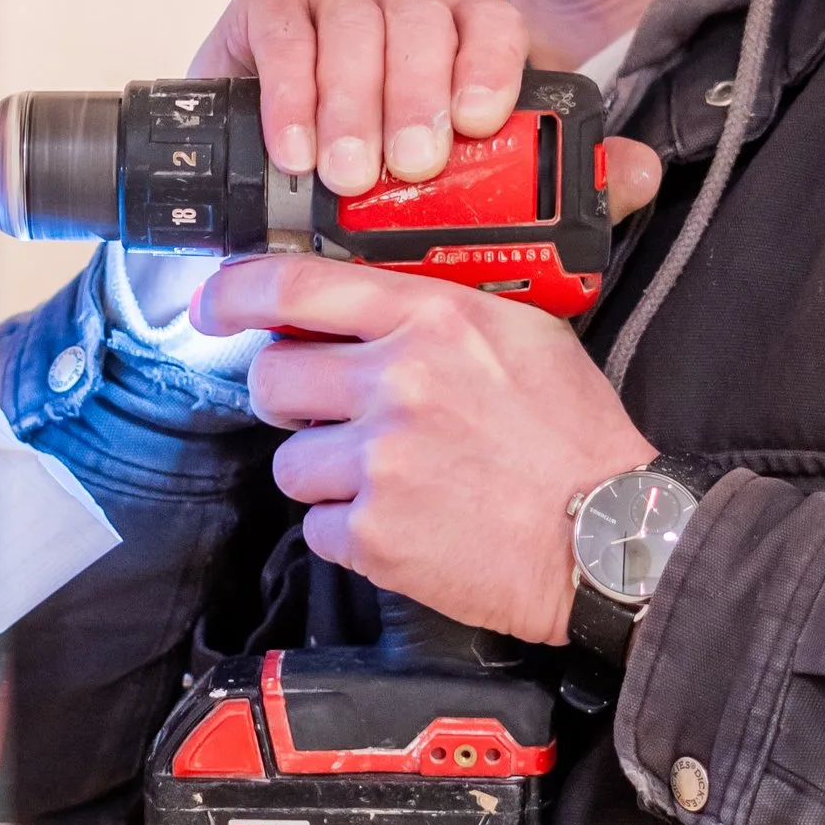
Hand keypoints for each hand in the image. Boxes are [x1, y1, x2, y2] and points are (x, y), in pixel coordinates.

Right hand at [191, 0, 527, 191]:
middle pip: (422, 21)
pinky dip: (289, 91)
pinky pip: (285, 29)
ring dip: (353, 103)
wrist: (253, 156)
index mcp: (456, 23)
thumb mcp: (405, 172)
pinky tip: (294, 146)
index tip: (476, 122)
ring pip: (356, 21)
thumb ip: (444, 181)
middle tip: (410, 165)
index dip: (488, 66)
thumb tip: (472, 236)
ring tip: (347, 172)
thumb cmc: (347, 164)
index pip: (491, 21)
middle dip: (417, 98)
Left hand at [196, 256, 656, 640]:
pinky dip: (351, 533)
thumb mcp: (522, 334)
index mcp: (432, 319)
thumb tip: (355, 306)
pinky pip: (318, 529)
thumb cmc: (576, 439)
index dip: (233, 294)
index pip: (294, 287)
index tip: (212, 306)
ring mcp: (382, 462)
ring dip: (326, 475)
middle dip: (289, 399)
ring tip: (393, 483)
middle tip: (329, 416)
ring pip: (290, 462)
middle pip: (273, 377)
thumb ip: (436, 310)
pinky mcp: (375, 536)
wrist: (612, 537)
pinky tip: (407, 525)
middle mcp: (398, 382)